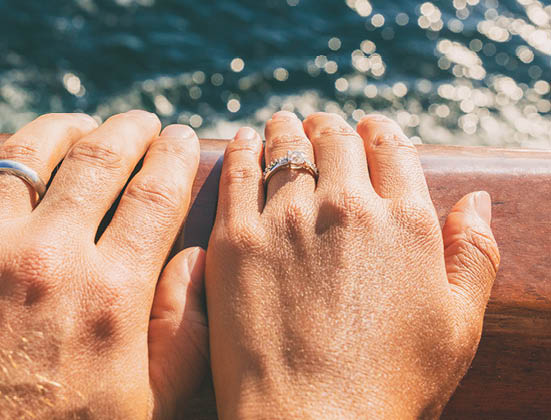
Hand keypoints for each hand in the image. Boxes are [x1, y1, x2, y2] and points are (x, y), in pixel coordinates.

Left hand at [0, 112, 208, 418]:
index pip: (155, 195)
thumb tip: (196, 261)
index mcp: (109, 296)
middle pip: (99, 158)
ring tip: (76, 126)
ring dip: (58, 128)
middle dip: (128, 129)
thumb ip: (184, 336)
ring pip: (24, 153)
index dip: (172, 156)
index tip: (179, 139)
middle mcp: (44, 260)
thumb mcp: (143, 408)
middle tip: (139, 122)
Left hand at [206, 112, 499, 418]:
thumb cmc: (392, 385)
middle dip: (331, 127)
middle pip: (337, 141)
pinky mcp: (236, 239)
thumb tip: (478, 199)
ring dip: (287, 129)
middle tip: (320, 126)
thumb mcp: (460, 325)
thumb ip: (475, 254)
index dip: (379, 132)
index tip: (368, 129)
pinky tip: (243, 141)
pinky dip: (244, 149)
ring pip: (287, 148)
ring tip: (283, 124)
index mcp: (406, 222)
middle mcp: (347, 207)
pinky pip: (239, 173)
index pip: (392, 149)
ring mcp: (286, 220)